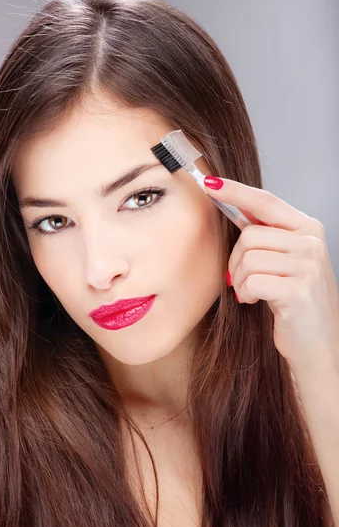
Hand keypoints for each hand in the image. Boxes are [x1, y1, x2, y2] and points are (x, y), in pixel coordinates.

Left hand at [203, 176, 338, 372]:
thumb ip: (267, 236)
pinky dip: (245, 293)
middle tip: (240, 280)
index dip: (235, 191)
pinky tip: (255, 301)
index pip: (265, 201)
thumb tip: (232, 207)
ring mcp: (307, 265)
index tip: (208, 182)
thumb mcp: (286, 261)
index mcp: (308, 229)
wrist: (318, 343)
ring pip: (248, 258)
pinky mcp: (298, 289)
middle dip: (235, 261)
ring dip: (240, 280)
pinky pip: (251, 281)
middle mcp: (311, 243)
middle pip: (249, 235)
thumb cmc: (296, 301)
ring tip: (252, 292)